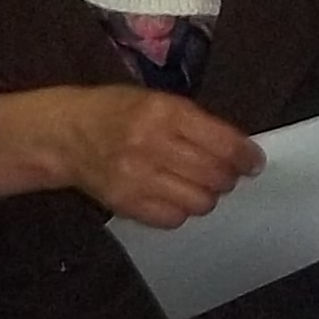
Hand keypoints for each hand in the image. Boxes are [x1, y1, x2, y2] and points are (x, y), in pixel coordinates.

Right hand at [0, 86, 263, 226]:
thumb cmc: (115, 111)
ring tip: (197, 184)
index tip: (253, 162)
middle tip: (225, 174)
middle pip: (215, 176)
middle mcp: (152, 145)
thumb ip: (195, 122)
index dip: (246, 156)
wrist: (64, 134)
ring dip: (206, 195)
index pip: (222, 142)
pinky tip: (173, 196)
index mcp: (164, 112)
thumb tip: (238, 149)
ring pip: (199, 202)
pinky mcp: (127, 204)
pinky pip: (174, 219)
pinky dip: (182, 210)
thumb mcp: (156, 99)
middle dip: (227, 177)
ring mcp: (138, 178)